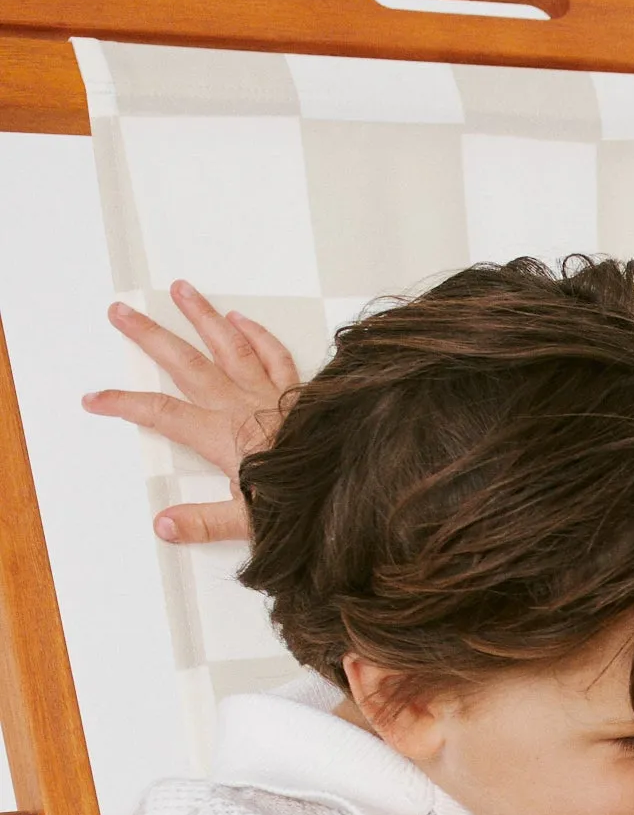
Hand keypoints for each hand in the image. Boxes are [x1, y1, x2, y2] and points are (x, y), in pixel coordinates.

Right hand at [83, 280, 295, 542]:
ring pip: (228, 346)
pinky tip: (241, 319)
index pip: (161, 414)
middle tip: (121, 312)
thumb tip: (165, 525)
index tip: (96, 398)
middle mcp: (242, 405)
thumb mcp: (250, 523)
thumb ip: (204, 522)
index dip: (125, 404)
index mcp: (223, 436)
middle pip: (186, 363)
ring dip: (202, 317)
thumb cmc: (307, 501)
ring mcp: (270, 394)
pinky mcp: (299, 394)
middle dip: (150, 336)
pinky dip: (257, 335)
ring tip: (181, 289)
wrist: (357, 482)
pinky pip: (275, 356)